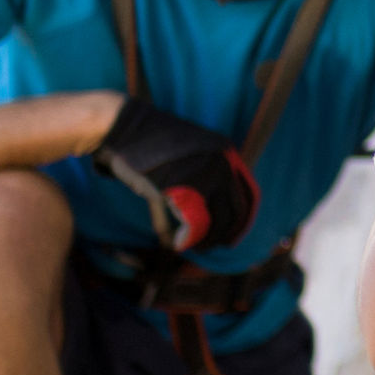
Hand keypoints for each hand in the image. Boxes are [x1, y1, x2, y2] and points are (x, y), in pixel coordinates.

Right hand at [94, 97, 258, 252]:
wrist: (125, 128)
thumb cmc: (150, 146)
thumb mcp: (185, 159)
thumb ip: (200, 184)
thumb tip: (202, 218)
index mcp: (227, 153)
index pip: (249, 195)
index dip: (241, 221)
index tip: (231, 238)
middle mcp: (223, 164)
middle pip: (234, 213)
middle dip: (222, 235)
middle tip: (206, 246)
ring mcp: (205, 175)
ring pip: (216, 222)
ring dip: (204, 240)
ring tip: (189, 245)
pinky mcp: (184, 188)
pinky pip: (194, 225)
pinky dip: (187, 239)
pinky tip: (175, 243)